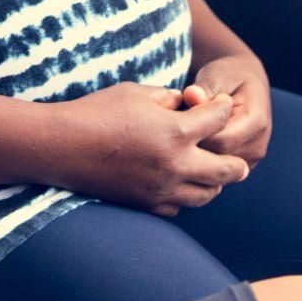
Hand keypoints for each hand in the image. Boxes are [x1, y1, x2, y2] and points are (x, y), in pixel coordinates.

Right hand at [53, 82, 247, 215]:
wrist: (62, 146)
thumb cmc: (97, 111)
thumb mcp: (137, 92)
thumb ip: (169, 98)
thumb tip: (189, 105)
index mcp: (176, 131)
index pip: (219, 120)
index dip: (223, 108)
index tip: (222, 104)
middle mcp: (175, 165)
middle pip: (227, 169)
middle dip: (236, 161)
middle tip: (239, 160)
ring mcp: (162, 189)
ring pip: (208, 195)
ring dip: (214, 183)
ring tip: (212, 174)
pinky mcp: (146, 205)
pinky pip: (180, 208)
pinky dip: (186, 197)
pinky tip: (180, 185)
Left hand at [180, 53, 271, 169]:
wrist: (244, 83)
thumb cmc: (227, 76)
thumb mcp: (216, 75)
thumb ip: (204, 87)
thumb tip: (191, 96)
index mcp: (256, 120)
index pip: (220, 141)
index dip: (195, 134)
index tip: (175, 121)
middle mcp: (259, 144)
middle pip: (217, 158)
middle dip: (193, 146)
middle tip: (173, 130)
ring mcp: (252, 158)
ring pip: (216, 170)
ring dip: (196, 155)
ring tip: (183, 135)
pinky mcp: (242, 166)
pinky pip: (217, 173)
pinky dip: (202, 160)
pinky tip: (190, 144)